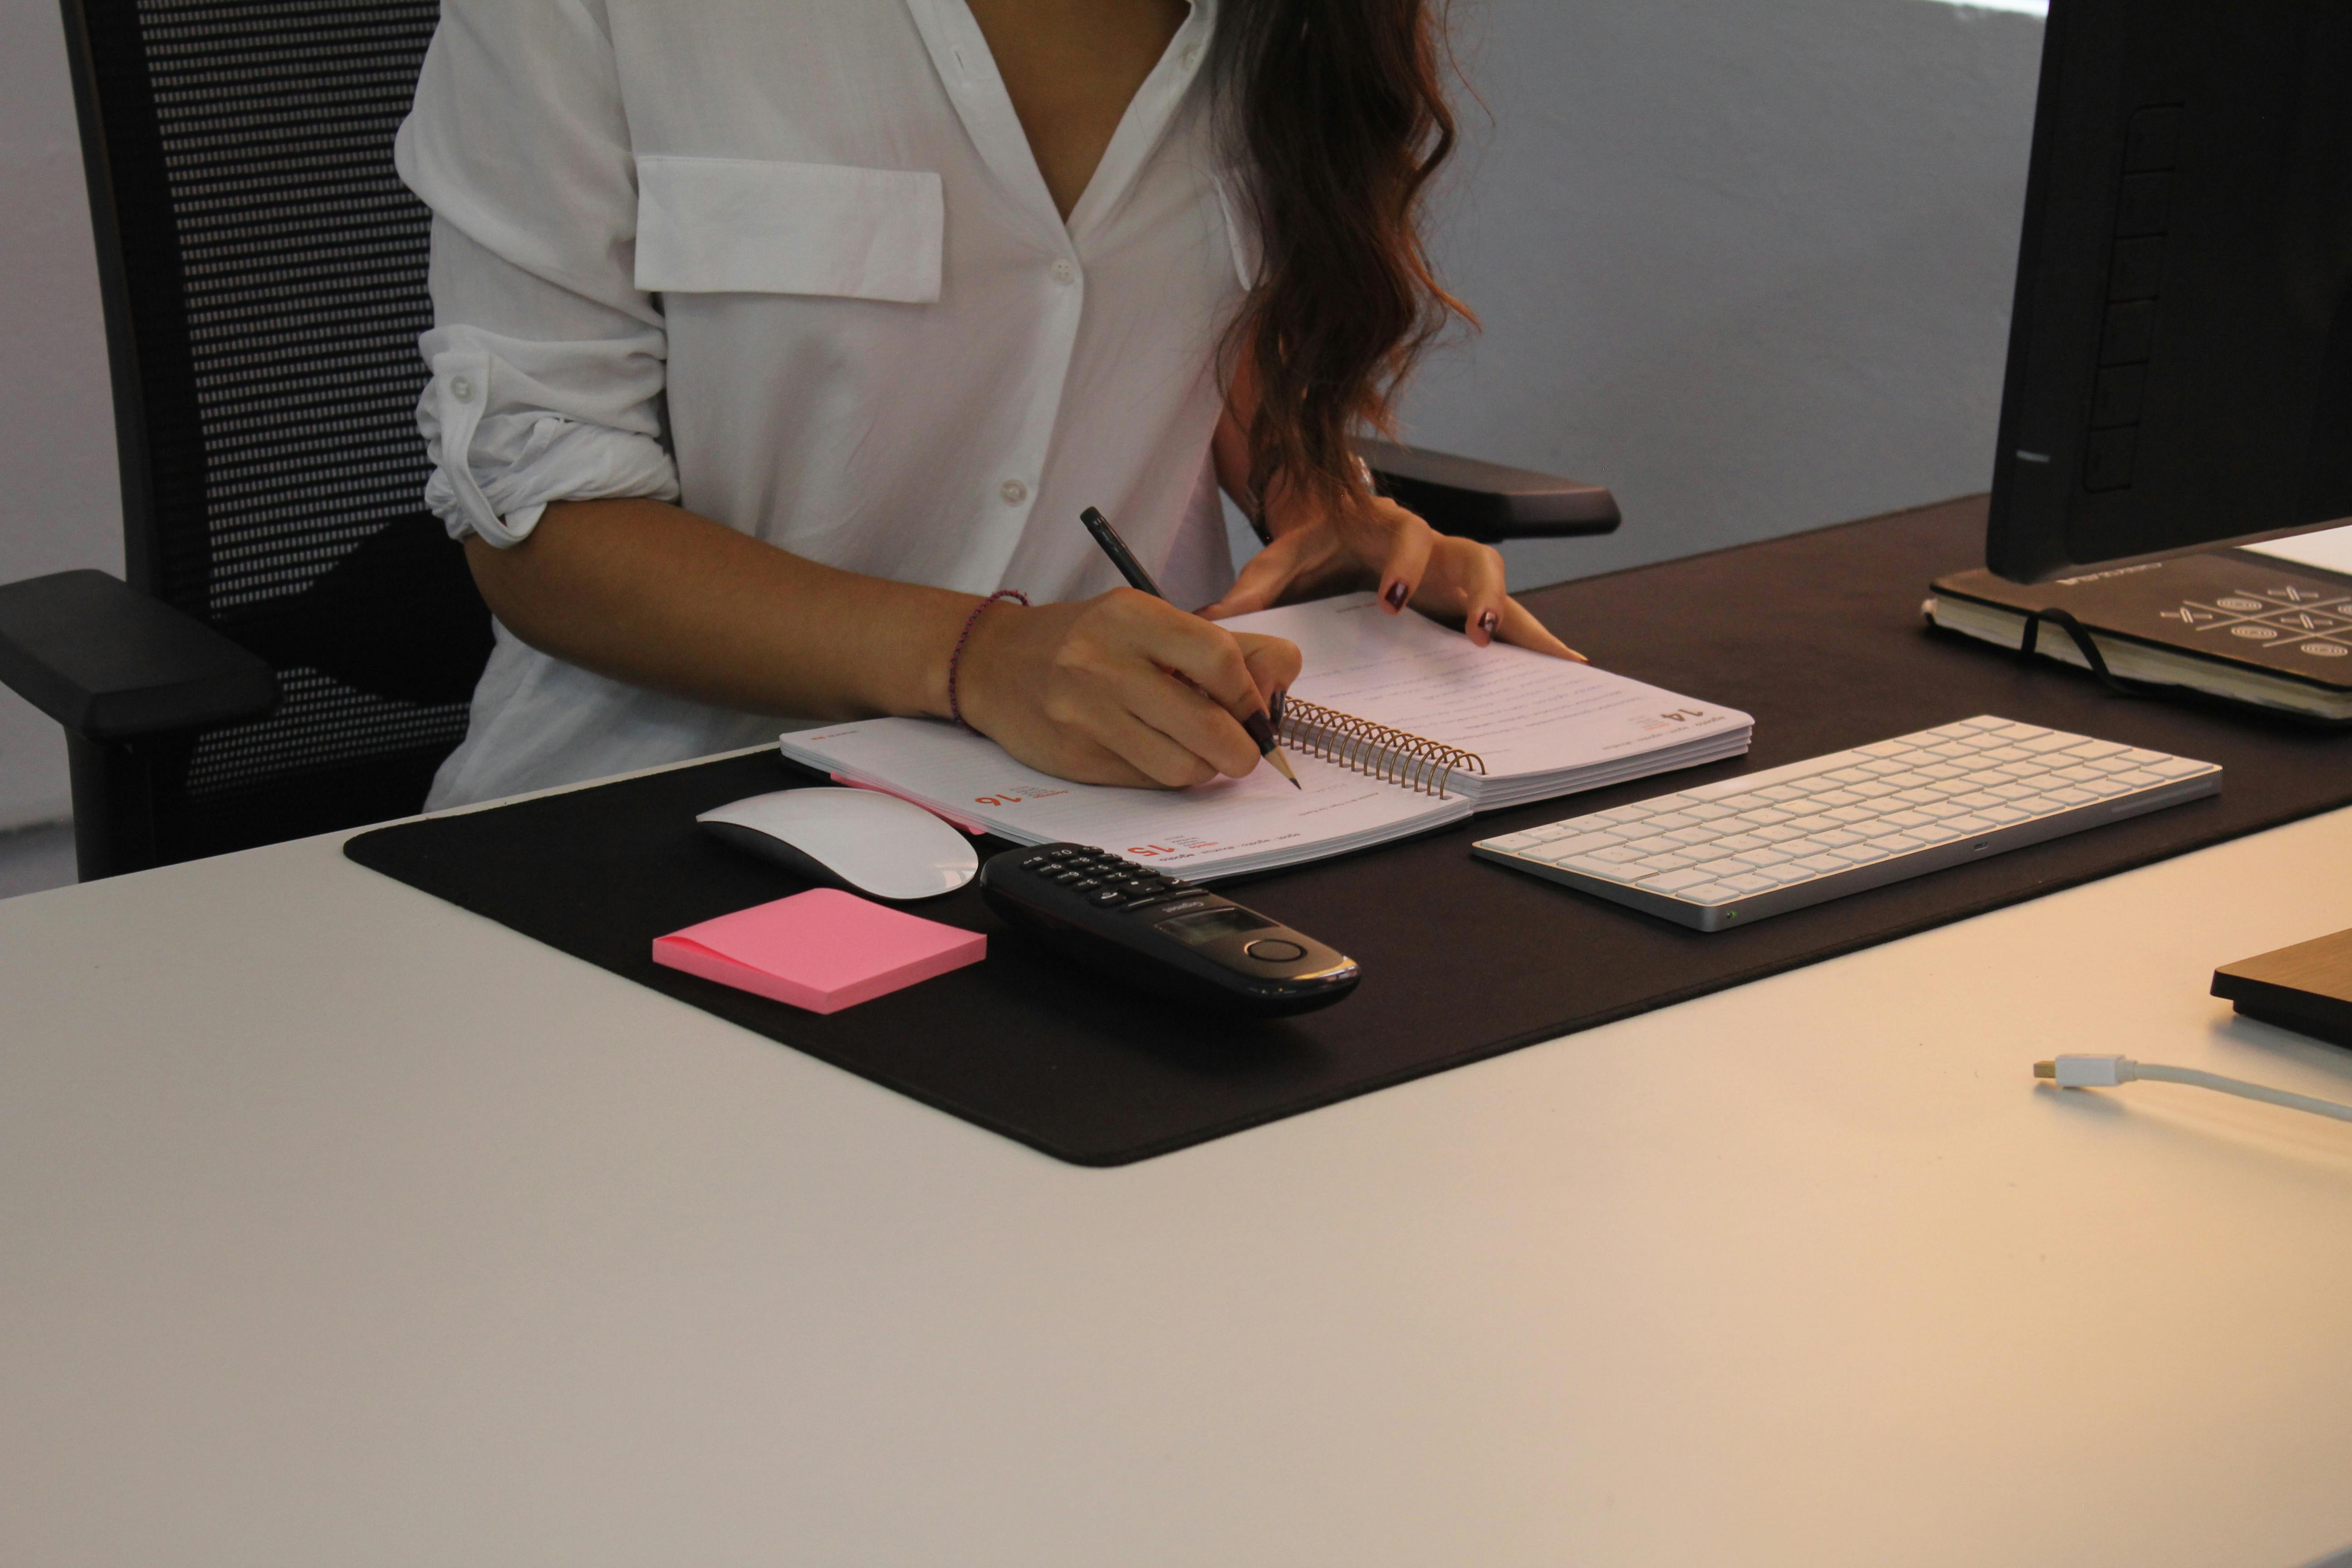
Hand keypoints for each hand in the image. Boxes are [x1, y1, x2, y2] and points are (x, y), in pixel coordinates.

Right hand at [955, 588, 1302, 788]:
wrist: (994, 663)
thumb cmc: (1088, 641)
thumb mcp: (1152, 622)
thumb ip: (1227, 645)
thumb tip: (1280, 684)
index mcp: (1133, 616)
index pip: (1220, 658)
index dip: (1251, 694)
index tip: (1253, 709)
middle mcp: (1104, 662)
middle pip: (1210, 727)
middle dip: (1243, 749)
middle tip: (1243, 748)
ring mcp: (1084, 714)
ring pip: (1182, 768)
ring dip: (1204, 768)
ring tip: (1194, 749)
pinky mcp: (1074, 757)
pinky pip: (1146, 782)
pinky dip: (1164, 774)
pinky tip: (1150, 750)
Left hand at [1200, 494, 1585, 660]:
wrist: (1334, 531)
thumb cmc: (1311, 547)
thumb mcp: (1280, 559)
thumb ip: (1252, 586)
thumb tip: (1213, 621)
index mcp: (1388, 530)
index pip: (1407, 537)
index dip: (1404, 565)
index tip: (1393, 601)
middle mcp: (1433, 549)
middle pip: (1475, 556)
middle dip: (1482, 594)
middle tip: (1479, 635)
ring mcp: (1455, 576)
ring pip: (1503, 587)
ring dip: (1522, 622)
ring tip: (1548, 661)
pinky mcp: (1463, 601)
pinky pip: (1509, 617)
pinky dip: (1537, 641)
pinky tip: (1566, 667)